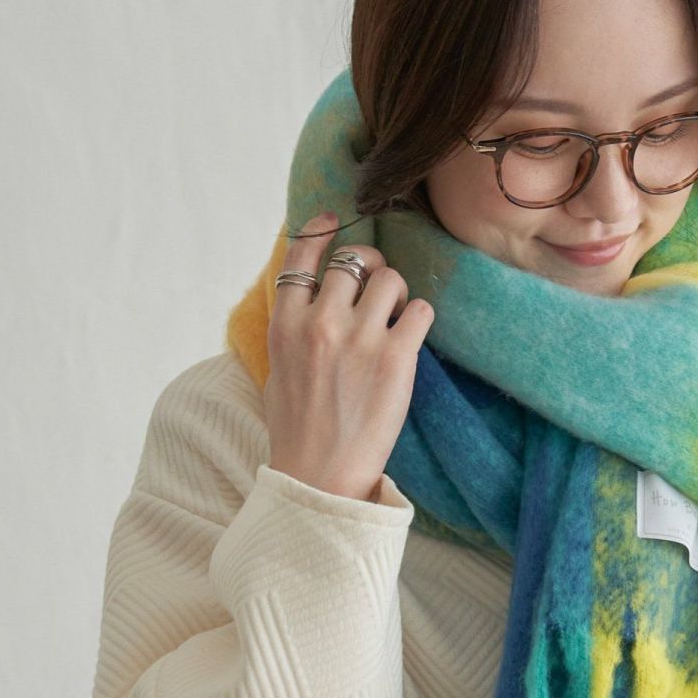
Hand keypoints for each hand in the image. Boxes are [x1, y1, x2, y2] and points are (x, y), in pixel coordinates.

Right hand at [264, 211, 435, 501]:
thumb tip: (311, 296)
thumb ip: (293, 327)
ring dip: (397, 293)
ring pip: (391, 279)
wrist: (319, 477)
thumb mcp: (277, 368)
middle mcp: (320, 322)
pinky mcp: (395, 357)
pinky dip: (419, 317)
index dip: (320, 231)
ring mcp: (359, 338)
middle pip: (355, 262)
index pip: (302, 256)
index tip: (334, 220)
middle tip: (376, 289)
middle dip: (370, 269)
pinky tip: (411, 336)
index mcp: (285, 323)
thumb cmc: (298, 428)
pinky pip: (420, 310)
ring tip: (393, 319)